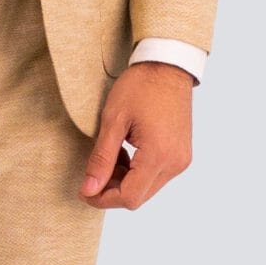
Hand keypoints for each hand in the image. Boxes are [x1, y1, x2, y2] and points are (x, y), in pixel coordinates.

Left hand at [80, 61, 194, 210]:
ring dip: (124, 181)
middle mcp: (175, 163)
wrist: (168, 65)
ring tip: (110, 157)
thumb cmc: (139, 87)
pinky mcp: (181, 154)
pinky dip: (137, 172)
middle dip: (112, 191)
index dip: (102, 199)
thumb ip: (101, 159)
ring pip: (147, 188)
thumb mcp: (113, 121)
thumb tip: (88, 190)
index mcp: (158, 155)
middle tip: (92, 173)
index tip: (83, 190)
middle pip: (138, 197)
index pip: (129, 197)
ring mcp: (181, 159)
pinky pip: (157, 175)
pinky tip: (125, 153)